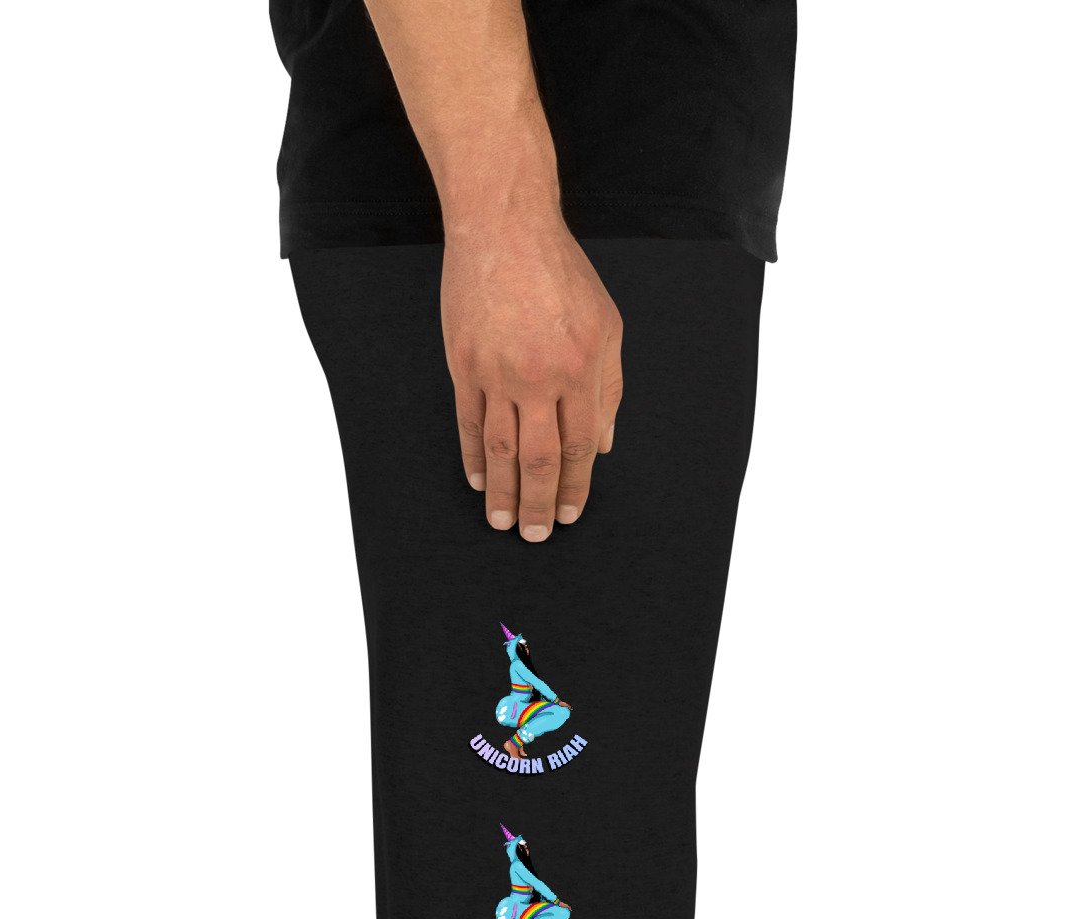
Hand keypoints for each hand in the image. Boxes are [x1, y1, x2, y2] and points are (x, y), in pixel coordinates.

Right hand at [441, 215, 621, 540]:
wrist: (504, 226)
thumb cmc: (562, 273)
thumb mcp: (606, 325)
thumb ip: (609, 387)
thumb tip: (603, 445)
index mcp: (581, 370)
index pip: (579, 447)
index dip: (576, 487)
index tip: (571, 514)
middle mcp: (539, 377)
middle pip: (539, 459)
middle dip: (540, 504)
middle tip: (536, 536)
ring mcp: (498, 373)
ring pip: (501, 450)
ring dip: (503, 493)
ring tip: (503, 523)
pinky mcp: (464, 364)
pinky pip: (470, 423)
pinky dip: (474, 458)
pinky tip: (479, 481)